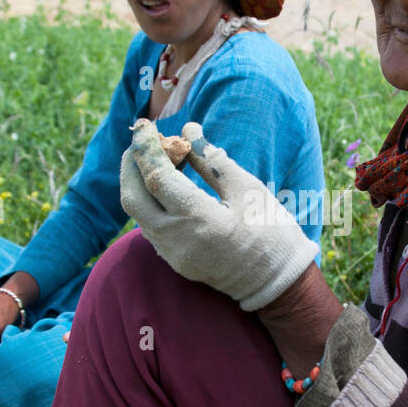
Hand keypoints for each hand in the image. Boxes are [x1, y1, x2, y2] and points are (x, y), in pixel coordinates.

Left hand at [120, 120, 318, 310]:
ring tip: (158, 159)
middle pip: (133, 198)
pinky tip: (167, 186)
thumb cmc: (270, 230)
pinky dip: (151, 202)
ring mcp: (173, 254)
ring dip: (139, 183)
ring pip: (138, 214)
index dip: (146, 148)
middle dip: (130, 165)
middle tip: (141, 142)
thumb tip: (188, 130)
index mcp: (199, 219)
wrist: (277, 280)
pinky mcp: (174, 261)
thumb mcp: (246, 188)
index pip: (157, 177)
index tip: (145, 126)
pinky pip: (150, 226)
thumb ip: (211, 159)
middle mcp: (177, 240)